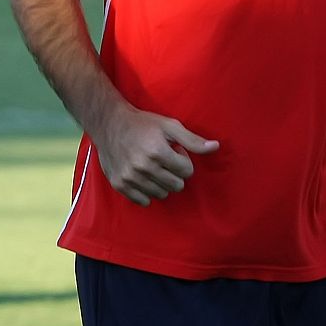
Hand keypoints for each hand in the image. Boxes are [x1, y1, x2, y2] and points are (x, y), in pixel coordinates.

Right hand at [91, 105, 218, 206]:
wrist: (109, 124)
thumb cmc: (143, 124)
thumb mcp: (170, 126)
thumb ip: (193, 140)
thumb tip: (216, 147)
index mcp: (158, 152)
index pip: (187, 171)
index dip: (184, 161)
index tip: (174, 152)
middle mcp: (143, 167)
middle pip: (176, 185)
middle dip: (176, 174)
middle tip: (164, 160)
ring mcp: (129, 177)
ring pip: (162, 194)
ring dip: (162, 183)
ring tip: (153, 167)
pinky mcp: (118, 184)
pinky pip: (143, 201)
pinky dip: (148, 192)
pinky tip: (145, 178)